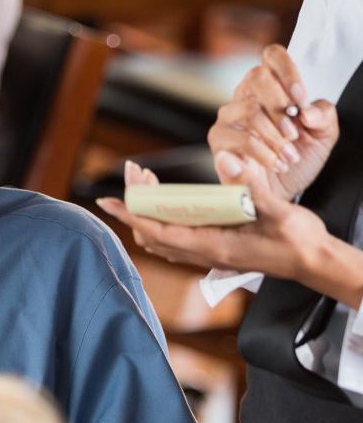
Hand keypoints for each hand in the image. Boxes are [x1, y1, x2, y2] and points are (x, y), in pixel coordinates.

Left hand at [96, 156, 328, 281]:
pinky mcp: (213, 252)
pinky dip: (161, 221)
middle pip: (152, 232)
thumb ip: (250, 186)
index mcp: (211, 245)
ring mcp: (207, 255)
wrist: (313, 263)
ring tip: (147, 182)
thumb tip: (224, 158)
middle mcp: (203, 253)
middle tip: (135, 172)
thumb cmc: (298, 239)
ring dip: (147, 212)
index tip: (109, 200)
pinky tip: (166, 202)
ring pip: (161, 238)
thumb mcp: (278, 209)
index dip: (130, 214)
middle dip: (136, 204)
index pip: (157, 230)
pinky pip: (174, 240)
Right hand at [207, 44, 337, 199]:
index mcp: (271, 89)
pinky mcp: (218, 143)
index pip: (272, 56)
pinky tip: (275, 163)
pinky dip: (264, 153)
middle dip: (280, 105)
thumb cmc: (298, 159)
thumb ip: (323, 115)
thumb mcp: (323, 135)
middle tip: (294, 131)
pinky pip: (240, 140)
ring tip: (289, 155)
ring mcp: (227, 119)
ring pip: (248, 110)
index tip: (300, 99)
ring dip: (275, 135)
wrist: (283, 193)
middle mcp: (245, 98)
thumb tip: (306, 109)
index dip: (288, 72)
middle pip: (256, 76)